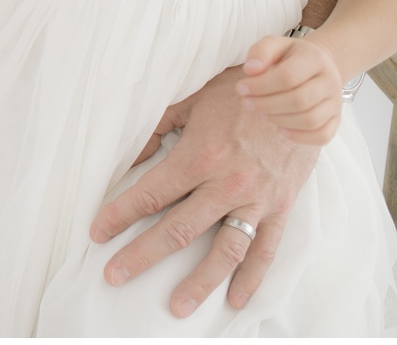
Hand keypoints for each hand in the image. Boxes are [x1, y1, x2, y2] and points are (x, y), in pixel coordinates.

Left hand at [92, 65, 318, 316]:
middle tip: (114, 275)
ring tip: (175, 307)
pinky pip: (266, 250)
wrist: (300, 89)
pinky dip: (252, 278)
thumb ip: (157, 128)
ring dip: (198, 282)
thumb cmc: (240, 91)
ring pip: (223, 251)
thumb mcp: (191, 100)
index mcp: (199, 156)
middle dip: (142, 256)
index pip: (150, 194)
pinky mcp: (281, 207)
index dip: (120, 215)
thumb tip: (130, 156)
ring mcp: (256, 200)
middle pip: (177, 230)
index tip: (97, 233)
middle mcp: (227, 184)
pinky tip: (235, 300)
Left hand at [236, 35, 343, 144]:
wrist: (320, 65)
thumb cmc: (290, 56)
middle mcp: (330, 81)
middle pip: (299, 100)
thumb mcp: (275, 44)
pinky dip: (300, 137)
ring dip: (279, 120)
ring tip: (262, 112)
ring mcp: (336, 102)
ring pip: (310, 120)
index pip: (288, 76)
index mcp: (315, 59)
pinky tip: (280, 128)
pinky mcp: (336, 119)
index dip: (261, 86)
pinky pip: (323, 135)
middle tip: (247, 102)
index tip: (241, 88)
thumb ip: (260, 52)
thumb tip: (250, 70)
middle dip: (266, 104)